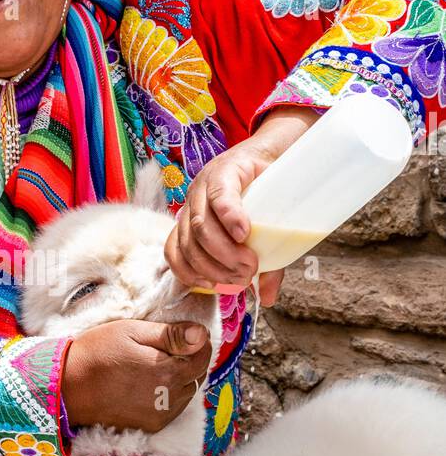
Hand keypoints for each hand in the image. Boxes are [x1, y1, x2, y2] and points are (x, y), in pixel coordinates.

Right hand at [60, 318, 211, 432]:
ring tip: (156, 366)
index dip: (197, 342)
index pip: (203, 355)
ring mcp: (160, 414)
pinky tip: (150, 384)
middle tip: (167, 348)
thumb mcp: (132, 331)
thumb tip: (201, 334)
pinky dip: (170, 395)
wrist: (68, 387)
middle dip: (189, 360)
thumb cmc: (97, 352)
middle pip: (197, 375)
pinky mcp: (150, 426)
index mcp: (168, 371)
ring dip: (181, 379)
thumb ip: (170, 335)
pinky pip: (173, 408)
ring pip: (187, 393)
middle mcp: (169, 397)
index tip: (183, 334)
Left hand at [164, 106, 318, 307]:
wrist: (280, 157)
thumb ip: (262, 268)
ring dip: (224, 251)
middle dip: (216, 268)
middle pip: (191, 243)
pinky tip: (243, 232)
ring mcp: (204, 185)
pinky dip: (230, 218)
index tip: (218, 286)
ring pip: (201, 225)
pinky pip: (220, 197)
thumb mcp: (262, 239)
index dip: (190, 274)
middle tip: (244, 276)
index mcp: (191, 220)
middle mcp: (192, 202)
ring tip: (250, 263)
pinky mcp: (225, 170)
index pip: (175, 252)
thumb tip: (267, 299)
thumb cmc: (267, 202)